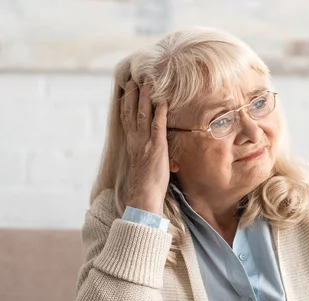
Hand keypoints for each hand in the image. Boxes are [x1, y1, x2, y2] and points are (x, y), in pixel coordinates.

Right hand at [120, 77, 169, 214]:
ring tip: (148, 81)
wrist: (143, 195)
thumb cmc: (146, 184)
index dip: (125, 102)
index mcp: (132, 143)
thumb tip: (150, 146)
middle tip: (134, 78)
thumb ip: (145, 151)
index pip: (126, 118)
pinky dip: (160, 112)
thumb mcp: (144, 162)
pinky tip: (162, 101)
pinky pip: (158, 125)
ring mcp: (145, 142)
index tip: (126, 88)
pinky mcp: (157, 147)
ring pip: (143, 114)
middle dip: (133, 93)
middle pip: (131, 111)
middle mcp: (136, 140)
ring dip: (146, 96)